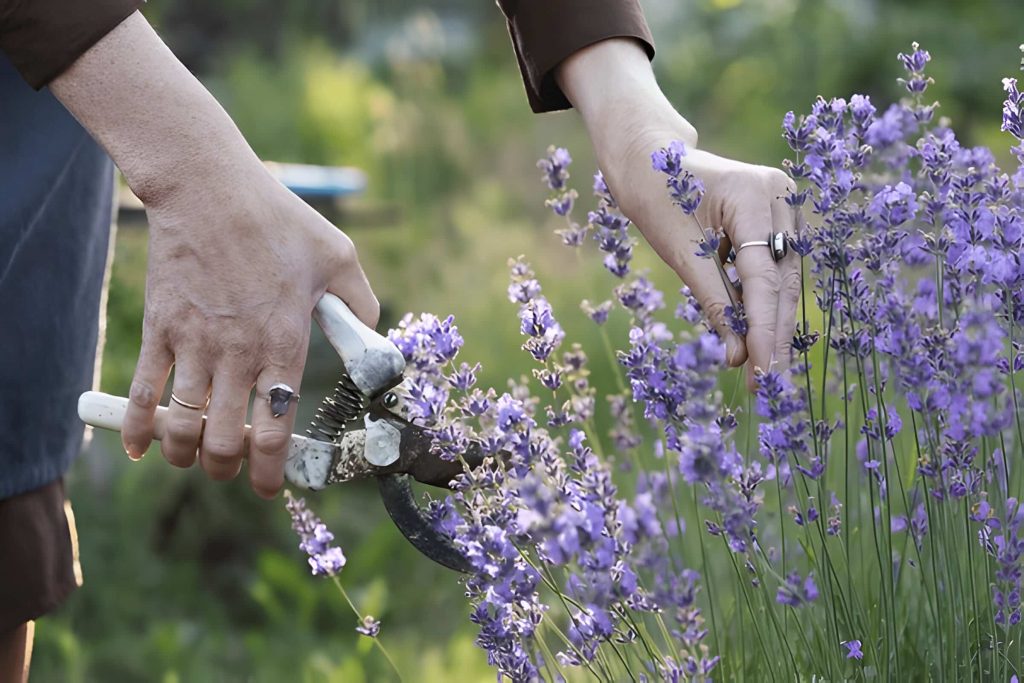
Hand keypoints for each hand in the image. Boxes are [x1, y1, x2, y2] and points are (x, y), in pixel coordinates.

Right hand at [51, 12, 378, 496]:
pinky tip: (142, 450)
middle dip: (226, 467)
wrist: (209, 187)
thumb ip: (360, 304)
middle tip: (232, 467)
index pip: (278, 428)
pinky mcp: (160, 329)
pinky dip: (138, 430)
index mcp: (285, 342)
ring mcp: (193, 343)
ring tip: (194, 458)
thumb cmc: (279, 220)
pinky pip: (142, 394)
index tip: (272, 487)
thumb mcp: (339, 257)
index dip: (273, 471)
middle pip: (224, 440)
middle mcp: (238, 353)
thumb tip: (372, 342)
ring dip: (186, 456)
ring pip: (182, 427)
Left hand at [557, 39, 801, 387]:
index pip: (765, 278)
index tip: (761, 373)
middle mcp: (781, 195)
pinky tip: (761, 340)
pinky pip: (776, 268)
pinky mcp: (778, 216)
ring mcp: (785, 203)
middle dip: (774, 336)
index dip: (765, 330)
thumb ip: (713, 303)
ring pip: (785, 279)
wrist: (650, 157)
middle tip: (767, 386)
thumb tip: (736, 356)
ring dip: (774, 325)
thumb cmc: (656, 196)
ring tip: (764, 372)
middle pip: (784, 281)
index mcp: (754, 195)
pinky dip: (766, 303)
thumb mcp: (681, 253)